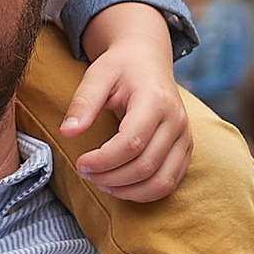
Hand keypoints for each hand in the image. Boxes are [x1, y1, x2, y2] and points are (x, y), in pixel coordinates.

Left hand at [64, 3, 192, 201]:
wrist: (148, 60)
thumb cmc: (121, 67)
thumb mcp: (97, 75)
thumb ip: (83, 103)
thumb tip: (68, 132)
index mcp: (156, 100)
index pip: (132, 143)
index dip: (103, 161)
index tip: (80, 163)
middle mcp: (176, 121)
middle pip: (145, 167)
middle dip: (110, 178)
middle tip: (85, 173)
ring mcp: (184, 137)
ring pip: (161, 182)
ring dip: (127, 191)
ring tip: (101, 182)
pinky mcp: (185, 149)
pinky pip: (169, 183)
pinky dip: (143, 193)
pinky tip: (120, 186)